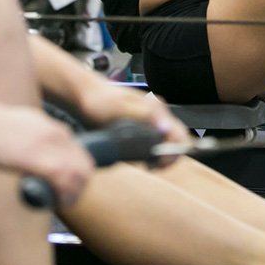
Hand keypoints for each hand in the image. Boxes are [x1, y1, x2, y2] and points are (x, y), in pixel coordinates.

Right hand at [0, 102, 95, 207]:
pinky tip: (52, 202)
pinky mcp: (38, 158)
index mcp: (52, 127)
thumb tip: (31, 159)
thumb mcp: (17, 128)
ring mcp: (50, 145)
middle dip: (79, 187)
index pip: (80, 155)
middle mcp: (57, 134)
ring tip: (59, 203)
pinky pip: (65, 182)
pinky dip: (63, 195)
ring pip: (81, 176)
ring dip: (73, 194)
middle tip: (63, 200)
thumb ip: (30, 140)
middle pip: (86, 166)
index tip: (63, 189)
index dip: (75, 176)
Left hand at [75, 81, 190, 167]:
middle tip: (151, 167)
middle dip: (168, 156)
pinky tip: (141, 156)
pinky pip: (156, 142)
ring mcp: (152, 120)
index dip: (173, 153)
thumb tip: (166, 129)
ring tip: (145, 164)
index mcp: (156, 109)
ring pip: (167, 142)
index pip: (179, 135)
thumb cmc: (100, 102)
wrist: (86, 97)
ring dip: (160, 156)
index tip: (158, 164)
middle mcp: (158, 113)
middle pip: (177, 139)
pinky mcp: (144, 126)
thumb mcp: (120, 109)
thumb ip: (145, 117)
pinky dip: (152, 153)